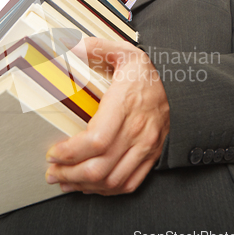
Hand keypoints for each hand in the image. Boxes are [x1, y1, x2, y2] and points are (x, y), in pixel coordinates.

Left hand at [45, 38, 169, 195]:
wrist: (182, 89)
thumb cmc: (150, 75)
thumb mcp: (125, 53)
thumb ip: (97, 48)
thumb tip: (71, 44)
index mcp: (126, 106)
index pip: (95, 140)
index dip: (70, 152)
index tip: (53, 153)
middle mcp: (136, 131)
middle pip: (99, 166)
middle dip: (69, 174)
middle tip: (51, 173)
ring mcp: (145, 148)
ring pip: (112, 180)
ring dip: (84, 185)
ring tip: (65, 181)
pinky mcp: (150, 157)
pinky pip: (128, 183)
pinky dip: (106, 190)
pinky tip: (90, 185)